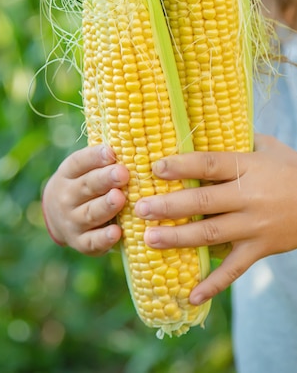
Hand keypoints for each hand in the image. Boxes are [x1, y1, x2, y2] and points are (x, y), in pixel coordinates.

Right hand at [42, 144, 128, 254]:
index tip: (111, 152)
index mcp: (68, 173)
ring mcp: (72, 220)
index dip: (94, 157)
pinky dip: (103, 238)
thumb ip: (104, 159)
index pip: (79, 162)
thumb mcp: (85, 170)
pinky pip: (92, 241)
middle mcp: (67, 196)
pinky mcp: (80, 242)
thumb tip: (135, 139)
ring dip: (105, 206)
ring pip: (90, 213)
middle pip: (86, 186)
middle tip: (123, 173)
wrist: (58, 217)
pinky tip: (117, 232)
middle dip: (105, 179)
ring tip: (120, 198)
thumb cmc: (84, 184)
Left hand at [134, 134, 296, 304]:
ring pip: (211, 234)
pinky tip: (191, 296)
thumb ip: (238, 139)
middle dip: (169, 206)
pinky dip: (213, 284)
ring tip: (149, 239)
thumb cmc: (291, 170)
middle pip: (204, 202)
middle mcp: (249, 197)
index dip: (181, 166)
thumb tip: (203, 127)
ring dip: (178, 238)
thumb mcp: (269, 147)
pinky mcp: (261, 249)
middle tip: (140, 209)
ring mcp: (255, 226)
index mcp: (248, 167)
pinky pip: (234, 269)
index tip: (155, 168)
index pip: (209, 165)